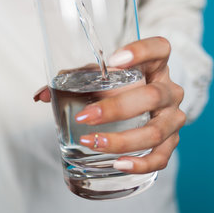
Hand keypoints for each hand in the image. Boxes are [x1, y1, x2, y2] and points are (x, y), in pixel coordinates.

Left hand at [34, 37, 185, 173]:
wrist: (143, 107)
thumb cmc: (117, 87)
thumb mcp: (97, 77)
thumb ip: (70, 81)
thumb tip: (40, 96)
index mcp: (155, 65)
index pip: (160, 48)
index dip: (142, 51)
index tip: (114, 59)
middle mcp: (169, 89)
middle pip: (153, 96)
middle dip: (116, 108)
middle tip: (84, 117)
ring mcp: (173, 117)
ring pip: (156, 131)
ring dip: (122, 140)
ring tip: (91, 142)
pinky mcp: (171, 142)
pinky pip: (161, 157)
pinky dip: (140, 163)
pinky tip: (118, 164)